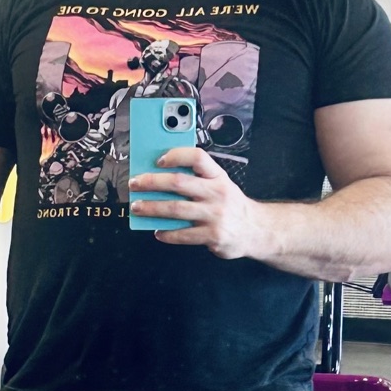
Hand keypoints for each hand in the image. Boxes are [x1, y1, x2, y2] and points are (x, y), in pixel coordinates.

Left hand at [129, 146, 267, 259]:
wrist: (255, 230)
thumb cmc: (230, 205)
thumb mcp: (220, 184)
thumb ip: (197, 179)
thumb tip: (161, 175)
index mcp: (218, 177)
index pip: (198, 157)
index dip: (176, 155)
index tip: (159, 159)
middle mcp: (217, 193)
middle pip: (179, 183)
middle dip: (152, 182)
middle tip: (135, 184)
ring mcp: (215, 215)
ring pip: (176, 209)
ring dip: (152, 208)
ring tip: (137, 207)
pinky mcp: (213, 235)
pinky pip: (183, 234)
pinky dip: (167, 233)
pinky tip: (158, 231)